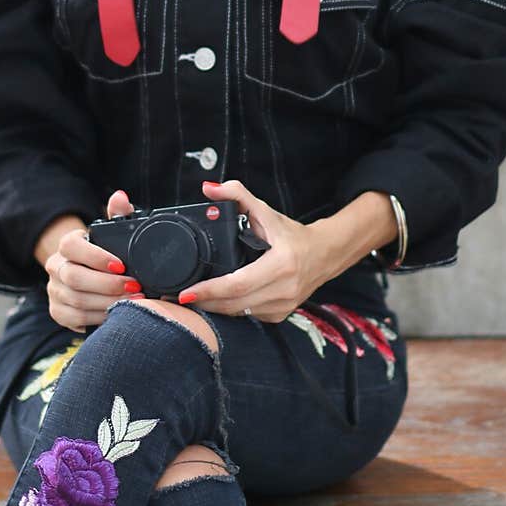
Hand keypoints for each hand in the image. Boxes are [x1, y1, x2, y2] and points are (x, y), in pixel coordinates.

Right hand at [44, 189, 143, 331]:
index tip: (122, 265)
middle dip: (108, 285)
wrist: (90, 274)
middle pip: (74, 277)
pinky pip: (75, 318)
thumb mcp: (113, 232)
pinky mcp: (57, 311)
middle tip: (135, 288)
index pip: (72, 246)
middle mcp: (55, 266)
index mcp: (67, 245)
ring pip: (76, 300)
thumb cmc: (106, 251)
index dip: (96, 257)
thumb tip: (120, 197)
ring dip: (107, 303)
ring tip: (133, 302)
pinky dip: (98, 317)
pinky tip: (116, 314)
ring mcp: (54, 290)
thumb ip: (119, 214)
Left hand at [177, 178, 317, 322]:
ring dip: (215, 308)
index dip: (210, 290)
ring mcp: (283, 305)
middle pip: (234, 304)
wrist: (325, 254)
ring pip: (240, 313)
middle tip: (181, 296)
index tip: (187, 292)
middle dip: (205, 302)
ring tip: (195, 299)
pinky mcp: (280, 315)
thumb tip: (209, 189)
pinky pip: (249, 316)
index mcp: (281, 264)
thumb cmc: (294, 235)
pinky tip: (219, 301)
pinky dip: (231, 309)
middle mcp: (284, 289)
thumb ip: (237, 196)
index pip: (237, 284)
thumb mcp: (266, 212)